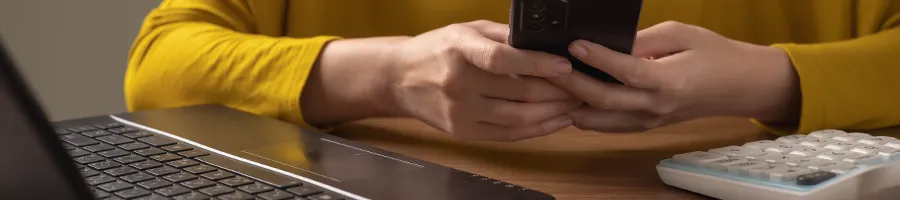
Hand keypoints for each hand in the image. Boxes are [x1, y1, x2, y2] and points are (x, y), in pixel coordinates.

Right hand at [386, 20, 580, 140]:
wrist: (400, 78)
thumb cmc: (436, 50)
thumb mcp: (466, 30)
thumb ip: (503, 36)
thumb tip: (544, 43)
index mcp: (460, 51)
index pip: (502, 59)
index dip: (537, 64)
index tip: (564, 65)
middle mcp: (459, 83)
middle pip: (518, 92)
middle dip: (557, 90)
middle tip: (580, 85)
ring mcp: (461, 111)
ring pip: (518, 118)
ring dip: (552, 112)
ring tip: (573, 103)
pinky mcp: (463, 131)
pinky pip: (509, 135)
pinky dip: (537, 129)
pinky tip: (555, 120)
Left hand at [550, 21, 800, 132]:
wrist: (739, 86)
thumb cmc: (714, 55)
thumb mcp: (681, 34)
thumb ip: (643, 40)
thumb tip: (609, 43)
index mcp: (668, 81)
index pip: (624, 71)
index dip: (596, 58)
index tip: (574, 45)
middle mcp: (655, 106)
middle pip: (603, 100)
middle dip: (572, 84)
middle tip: (551, 67)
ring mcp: (648, 121)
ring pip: (599, 121)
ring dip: (573, 104)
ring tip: (553, 85)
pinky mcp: (644, 126)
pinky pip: (607, 126)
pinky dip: (585, 115)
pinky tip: (571, 99)